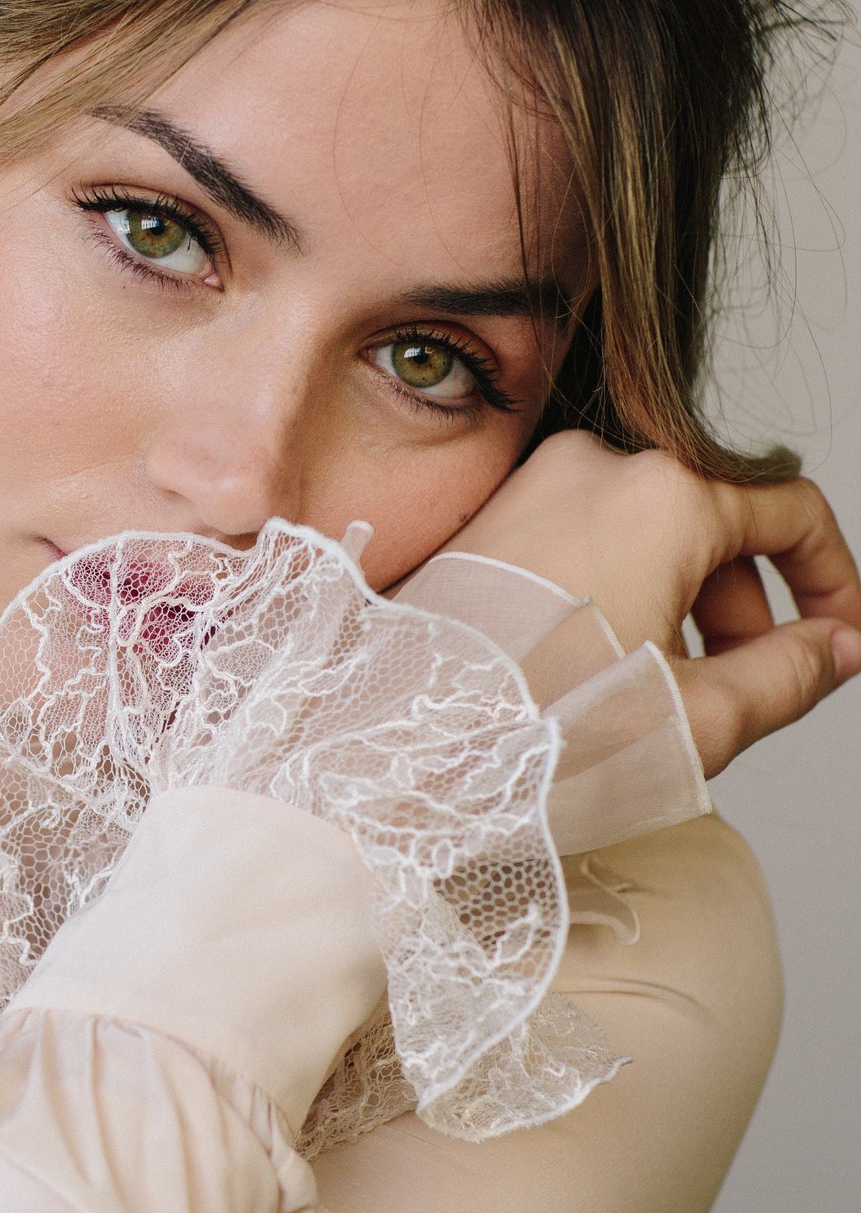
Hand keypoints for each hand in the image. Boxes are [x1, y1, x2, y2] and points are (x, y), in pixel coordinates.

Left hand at [443, 433, 860, 777]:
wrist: (396, 746)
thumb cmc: (540, 733)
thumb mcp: (697, 718)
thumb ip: (791, 675)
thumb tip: (840, 648)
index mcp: (665, 496)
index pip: (792, 512)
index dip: (834, 582)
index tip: (838, 642)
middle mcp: (599, 466)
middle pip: (717, 524)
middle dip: (747, 610)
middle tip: (745, 691)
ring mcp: (535, 485)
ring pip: (651, 533)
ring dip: (682, 605)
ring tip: (663, 694)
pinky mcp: (491, 517)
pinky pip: (587, 541)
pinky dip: (620, 593)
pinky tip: (598, 671)